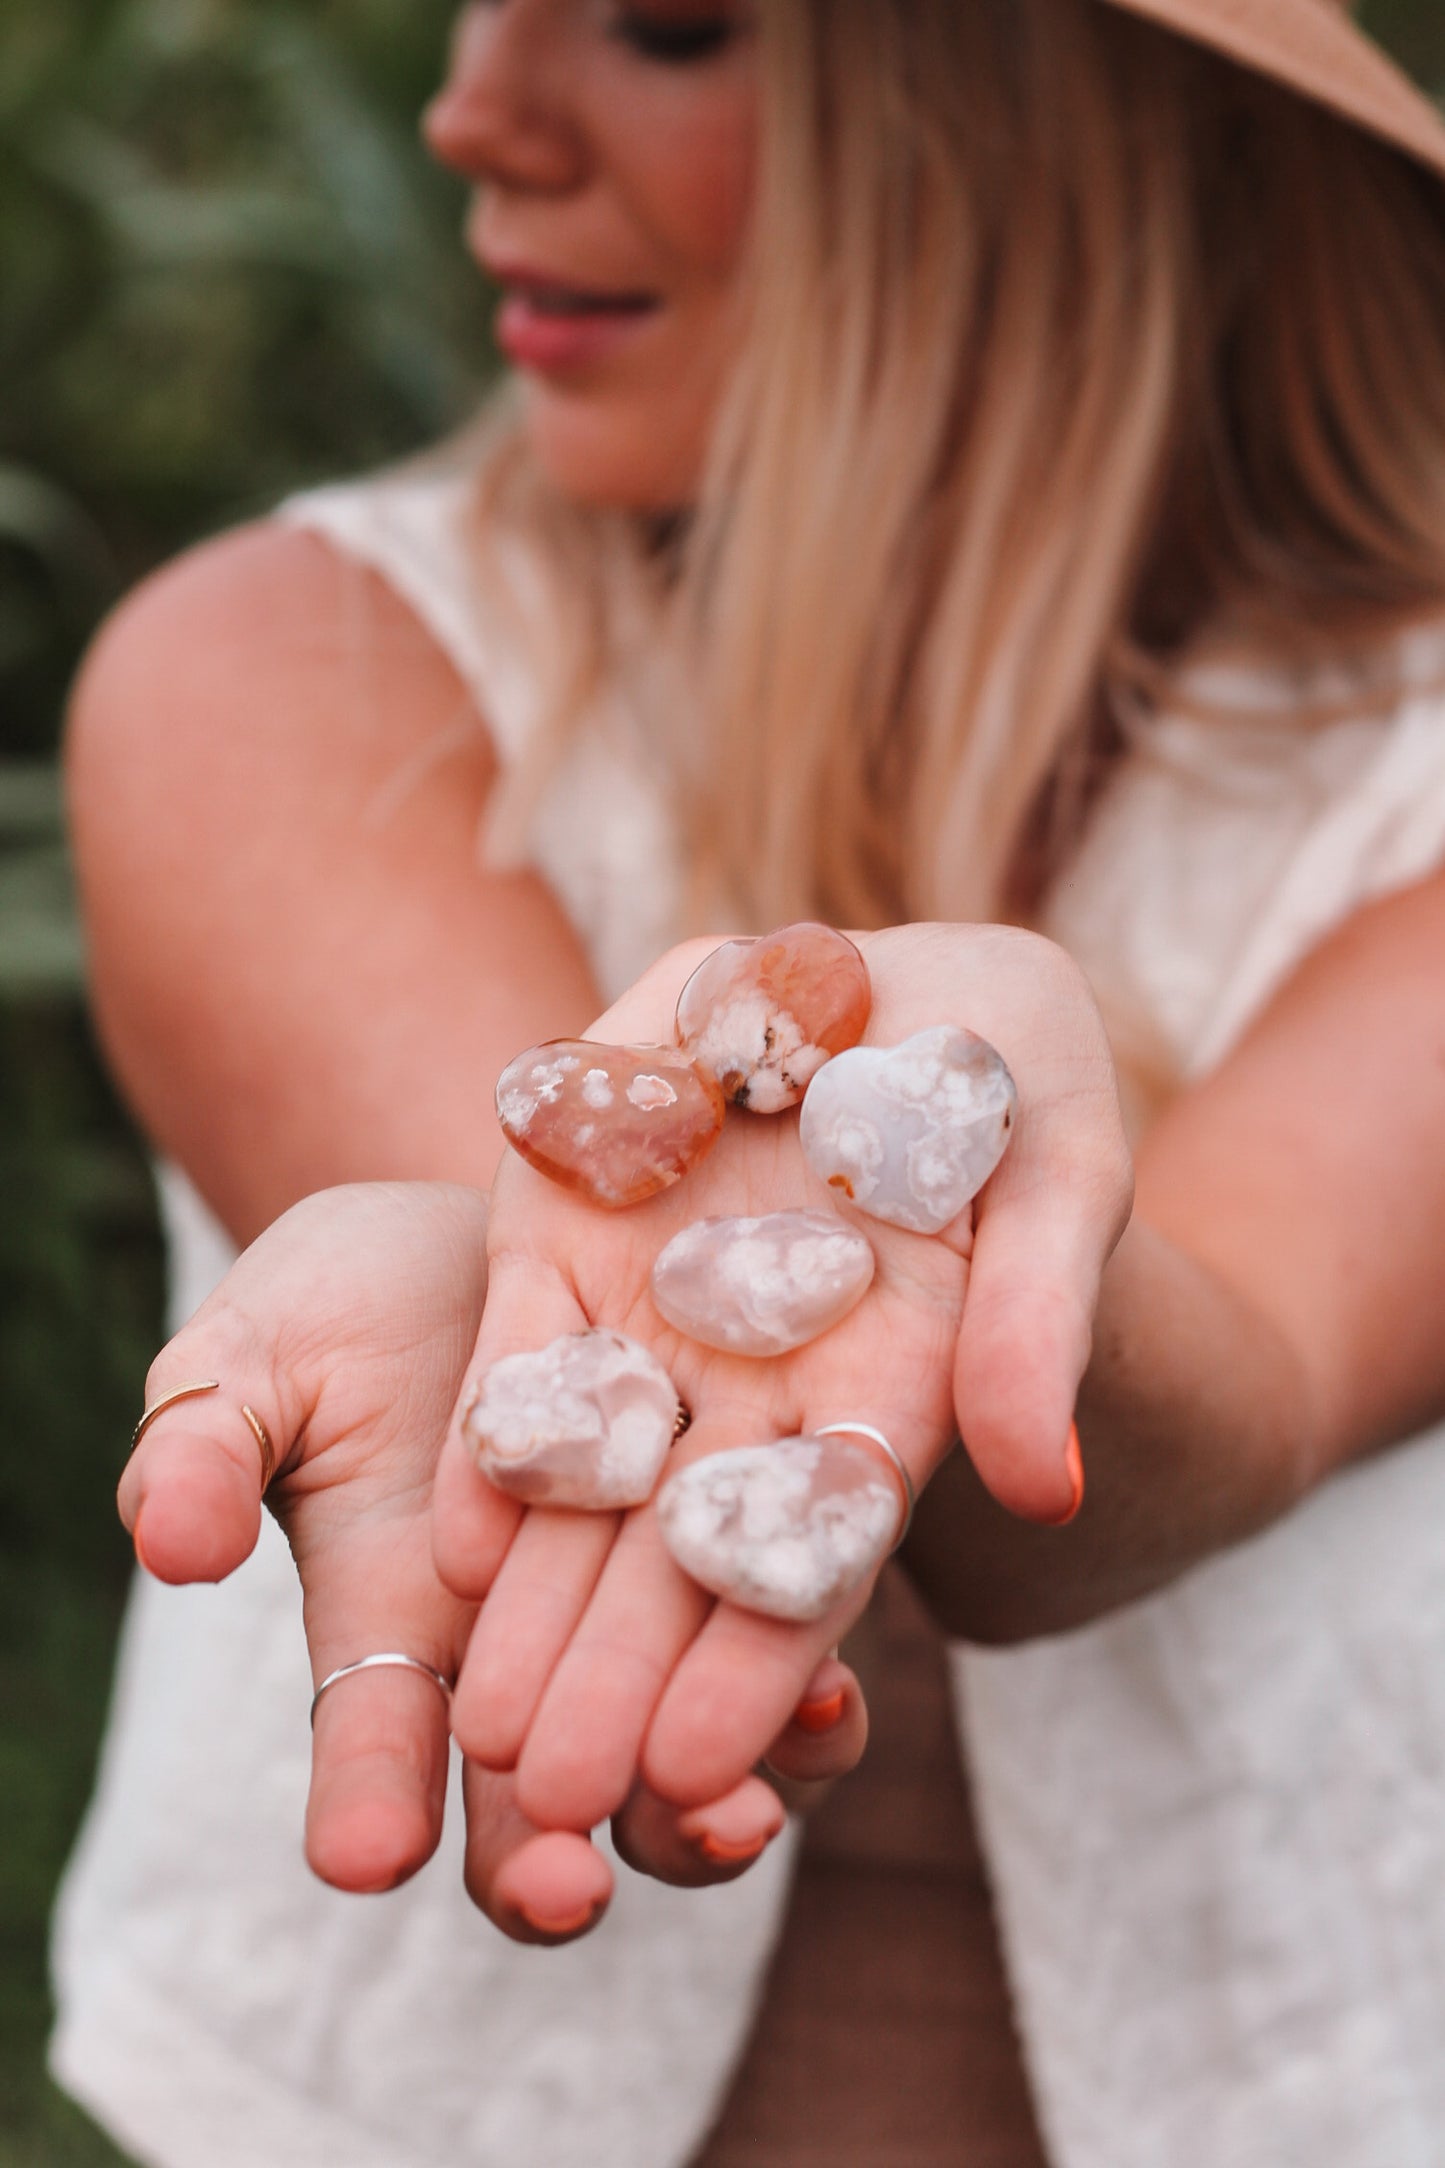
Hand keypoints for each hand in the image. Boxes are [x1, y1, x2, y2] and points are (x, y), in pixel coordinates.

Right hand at [120, 1181, 867, 1940]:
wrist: (484, 1235)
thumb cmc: (343, 1302)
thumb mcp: (254, 1354)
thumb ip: (203, 1446)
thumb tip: (172, 1543)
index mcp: (387, 1624)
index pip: (371, 1744)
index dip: (365, 1802)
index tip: (363, 1851)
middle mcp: (518, 1654)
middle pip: (533, 1809)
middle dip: (544, 1866)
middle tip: (561, 1882)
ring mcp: (635, 1617)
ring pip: (669, 1773)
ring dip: (699, 1816)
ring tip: (732, 1812)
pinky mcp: (738, 1549)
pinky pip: (773, 1658)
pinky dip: (806, 1704)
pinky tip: (829, 1698)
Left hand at [434, 922, 1132, 1836]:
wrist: (897, 976)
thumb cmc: (1018, 1075)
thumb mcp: (1061, 1172)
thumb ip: (1040, 1320)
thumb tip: (1048, 1489)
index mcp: (892, 1382)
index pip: (820, 1545)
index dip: (760, 1656)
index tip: (699, 1767)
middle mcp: (761, 1377)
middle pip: (686, 1546)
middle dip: (622, 1671)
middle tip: (556, 1804)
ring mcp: (656, 1310)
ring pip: (594, 1482)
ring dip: (541, 1603)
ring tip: (486, 1736)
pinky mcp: (567, 1237)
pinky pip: (527, 1351)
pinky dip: (498, 1445)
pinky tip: (457, 1547)